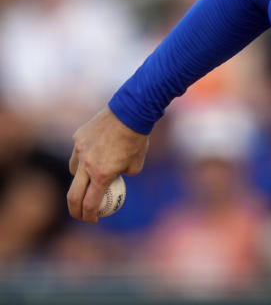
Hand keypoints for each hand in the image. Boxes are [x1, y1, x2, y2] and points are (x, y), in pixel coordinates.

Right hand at [67, 107, 148, 222]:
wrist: (131, 112)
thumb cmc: (138, 139)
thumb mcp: (136, 164)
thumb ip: (123, 175)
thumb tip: (116, 180)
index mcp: (101, 175)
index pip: (89, 204)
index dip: (90, 216)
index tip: (94, 219)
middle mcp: (86, 165)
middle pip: (73, 195)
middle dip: (75, 210)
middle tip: (80, 213)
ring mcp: (79, 150)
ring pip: (73, 172)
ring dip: (79, 180)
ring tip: (89, 179)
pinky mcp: (77, 137)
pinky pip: (77, 153)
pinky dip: (83, 158)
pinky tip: (93, 153)